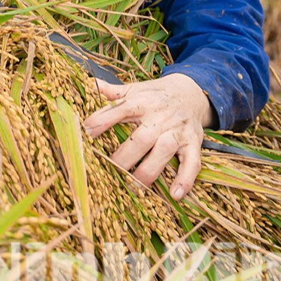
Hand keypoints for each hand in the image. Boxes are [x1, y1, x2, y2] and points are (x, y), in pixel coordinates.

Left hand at [82, 73, 212, 200]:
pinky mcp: (193, 144)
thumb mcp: (135, 89)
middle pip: (142, 137)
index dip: (104, 119)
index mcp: (143, 102)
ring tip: (133, 186)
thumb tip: (90, 85)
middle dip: (125, 155)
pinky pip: (192, 163)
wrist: (191, 93)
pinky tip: (175, 195)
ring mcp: (178, 132)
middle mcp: (161, 117)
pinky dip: (185, 180)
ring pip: (164, 151)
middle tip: (110, 168)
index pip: (122, 109)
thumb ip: (113, 92)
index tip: (88, 130)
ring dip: (149, 170)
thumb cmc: (155, 95)